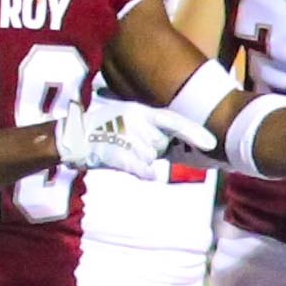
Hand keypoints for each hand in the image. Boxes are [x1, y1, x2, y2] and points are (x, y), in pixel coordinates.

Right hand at [53, 98, 212, 181]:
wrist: (74, 137)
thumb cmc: (107, 131)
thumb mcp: (132, 123)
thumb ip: (156, 132)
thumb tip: (184, 144)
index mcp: (142, 111)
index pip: (174, 121)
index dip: (194, 133)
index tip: (212, 144)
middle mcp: (136, 120)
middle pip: (162, 144)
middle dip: (153, 149)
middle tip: (130, 143)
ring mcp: (125, 136)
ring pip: (150, 157)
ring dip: (140, 158)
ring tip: (120, 149)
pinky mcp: (116, 153)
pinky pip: (140, 167)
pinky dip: (145, 172)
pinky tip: (145, 173)